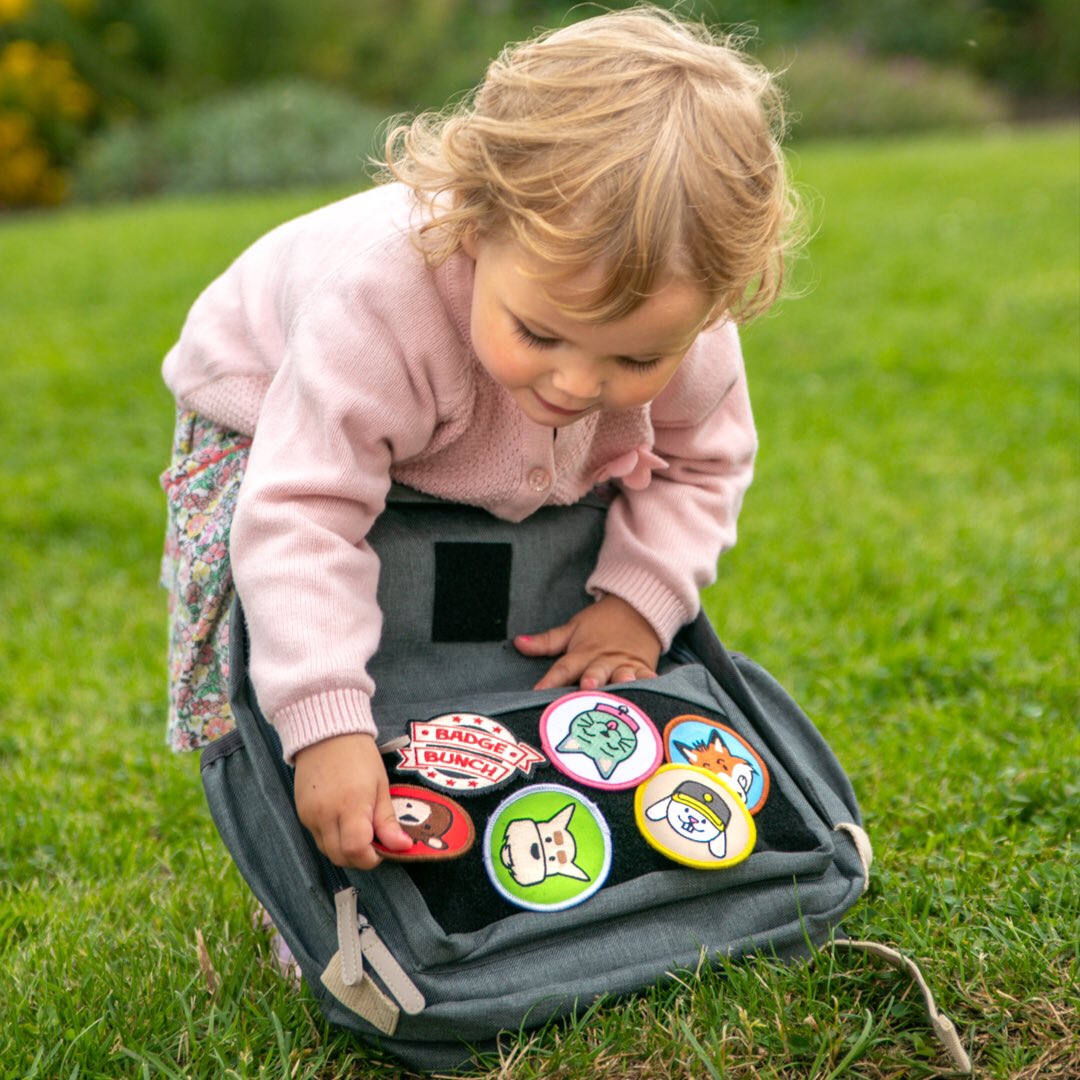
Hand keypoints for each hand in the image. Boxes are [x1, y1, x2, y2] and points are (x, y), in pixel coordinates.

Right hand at [293, 733, 411, 868]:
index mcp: (350, 806)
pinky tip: (343, 820)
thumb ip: (388, 821)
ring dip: (345, 849)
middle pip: (340, 857)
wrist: (326, 733)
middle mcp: (325, 815)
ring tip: (359, 827)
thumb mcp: (380, 786)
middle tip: (374, 841)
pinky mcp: (301, 813)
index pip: (356, 850)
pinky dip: (332, 837)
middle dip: (359, 857)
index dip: (372, 858)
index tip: (383, 849)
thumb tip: (402, 847)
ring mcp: (309, 815)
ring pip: (327, 850)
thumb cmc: (359, 755)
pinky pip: (317, 837)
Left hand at [513, 594, 660, 690]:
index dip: (551, 680)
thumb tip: (518, 642)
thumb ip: (546, 641)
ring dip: (622, 682)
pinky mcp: (644, 667)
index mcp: (582, 652)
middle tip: (586, 687)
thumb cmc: (600, 623)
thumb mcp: (572, 628)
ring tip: (621, 688)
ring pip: (623, 675)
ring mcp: (625, 664)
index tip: (538, 692)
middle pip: (595, 672)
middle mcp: (603, 660)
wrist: (637, 607)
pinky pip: (648, 677)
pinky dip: (651, 684)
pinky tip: (652, 693)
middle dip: (591, 681)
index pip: (564, 668)